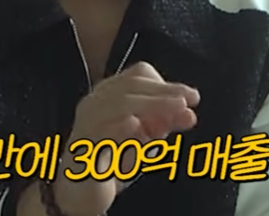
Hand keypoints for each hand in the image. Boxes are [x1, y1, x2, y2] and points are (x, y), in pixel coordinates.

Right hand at [47, 62, 198, 215]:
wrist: (78, 192)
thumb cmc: (110, 159)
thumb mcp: (143, 138)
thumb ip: (163, 124)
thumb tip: (189, 114)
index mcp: (107, 95)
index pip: (137, 76)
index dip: (166, 84)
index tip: (191, 97)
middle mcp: (94, 104)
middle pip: (131, 87)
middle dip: (163, 94)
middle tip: (188, 103)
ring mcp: (86, 125)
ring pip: (119, 105)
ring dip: (152, 106)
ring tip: (176, 112)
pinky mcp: (83, 149)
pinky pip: (102, 134)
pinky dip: (121, 128)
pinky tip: (137, 126)